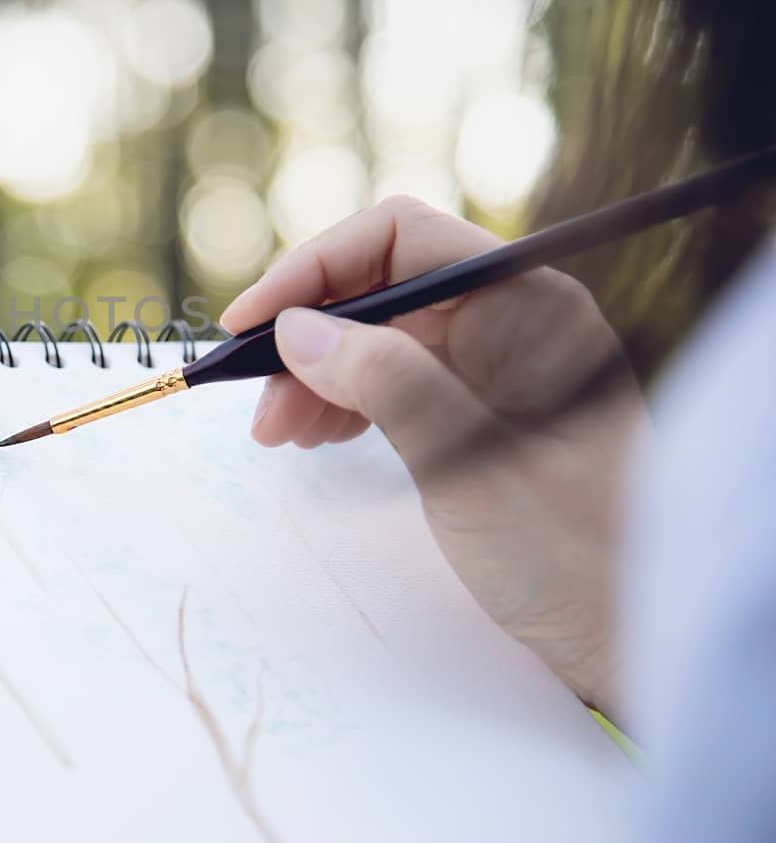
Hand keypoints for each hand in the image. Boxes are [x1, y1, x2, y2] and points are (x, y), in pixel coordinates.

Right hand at [221, 196, 646, 718]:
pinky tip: (318, 436)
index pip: (398, 239)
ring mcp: (496, 361)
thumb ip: (386, 383)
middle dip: (307, 333)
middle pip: (380, 286)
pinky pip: (394, 376)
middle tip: (258, 404)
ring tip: (280, 433)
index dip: (313, 269)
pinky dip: (345, 399)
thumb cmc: (571, 556)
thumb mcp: (470, 466)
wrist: (629, 639)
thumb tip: (297, 329)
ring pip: (377, 334)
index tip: (249, 323)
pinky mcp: (480, 404)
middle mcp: (512, 316)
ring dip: (316, 373)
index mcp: (526, 304)